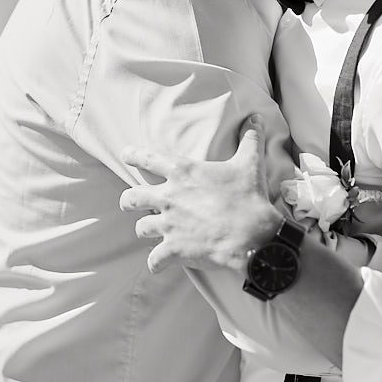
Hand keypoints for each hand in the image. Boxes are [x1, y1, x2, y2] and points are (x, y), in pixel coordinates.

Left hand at [120, 118, 283, 274]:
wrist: (252, 235)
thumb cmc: (248, 197)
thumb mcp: (250, 163)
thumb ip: (250, 138)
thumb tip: (256, 117)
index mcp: (182, 173)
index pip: (148, 158)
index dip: (133, 155)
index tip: (124, 155)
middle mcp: (169, 197)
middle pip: (133, 197)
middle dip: (128, 201)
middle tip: (129, 203)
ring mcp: (169, 225)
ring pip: (141, 228)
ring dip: (144, 229)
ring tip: (148, 231)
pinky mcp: (174, 249)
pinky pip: (154, 260)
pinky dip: (155, 263)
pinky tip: (158, 265)